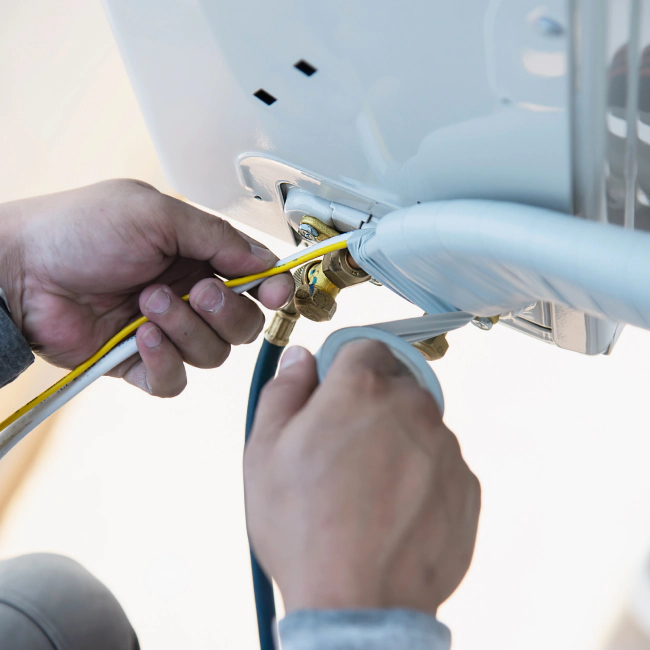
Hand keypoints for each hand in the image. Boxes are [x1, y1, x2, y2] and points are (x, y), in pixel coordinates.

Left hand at [0, 180, 293, 395]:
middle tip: (196, 292)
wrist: (19, 269)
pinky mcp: (140, 362)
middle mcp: (188, 295)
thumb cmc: (77, 230)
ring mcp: (167, 331)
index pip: (255, 280)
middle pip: (244, 324)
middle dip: (227, 312)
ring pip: (213, 354)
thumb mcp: (156, 214)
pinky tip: (139, 338)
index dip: (272, 289)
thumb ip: (218, 237)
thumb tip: (264, 261)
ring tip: (146, 303)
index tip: (276, 292)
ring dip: (186, 331)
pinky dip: (164, 362)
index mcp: (197, 255)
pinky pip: (176, 381)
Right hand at [244, 341, 480, 615]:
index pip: (364, 347)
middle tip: (343, 448)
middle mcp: (412, 408)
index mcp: (361, 390)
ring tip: (366, 488)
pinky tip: (392, 509)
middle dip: (371, 404)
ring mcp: (445, 448)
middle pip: (396, 384)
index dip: (345, 368)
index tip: (334, 391)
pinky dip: (420, 476)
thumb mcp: (265, 451)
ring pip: (419, 425)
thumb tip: (301, 359)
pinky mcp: (466, 486)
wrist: (357, 604)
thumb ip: (284, 390)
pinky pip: (440, 463)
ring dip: (397, 441)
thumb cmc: (305, 529)